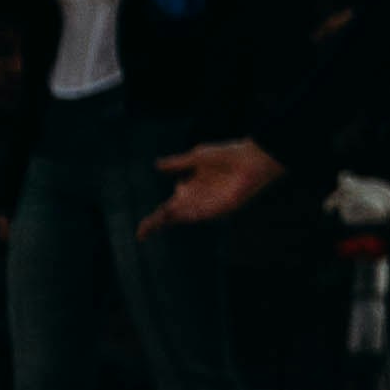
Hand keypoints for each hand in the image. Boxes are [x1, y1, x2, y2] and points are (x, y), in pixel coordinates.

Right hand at [143, 138, 281, 238]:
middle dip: (157, 224)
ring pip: (182, 217)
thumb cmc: (227, 155)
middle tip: (141, 234)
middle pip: (171, 216)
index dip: (153, 221)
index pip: (166, 208)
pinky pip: (198, 214)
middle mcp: (195, 200)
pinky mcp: (218, 209)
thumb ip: (177, 163)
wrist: (250, 160)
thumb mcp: (197, 157)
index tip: (140, 232)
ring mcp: (206, 205)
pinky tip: (173, 215)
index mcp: (189, 188)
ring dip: (168, 220)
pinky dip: (186, 216)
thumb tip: (156, 164)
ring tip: (150, 226)